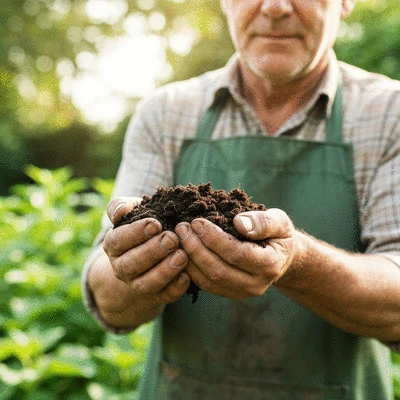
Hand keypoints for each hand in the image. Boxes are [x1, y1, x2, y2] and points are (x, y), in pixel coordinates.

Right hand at [103, 197, 189, 304]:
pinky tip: (187, 275)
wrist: (153, 249)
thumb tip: (122, 211)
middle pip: (131, 264)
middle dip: (153, 251)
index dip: (136, 233)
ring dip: (164, 271)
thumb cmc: (144, 225)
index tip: (156, 224)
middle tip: (172, 239)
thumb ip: (121, 207)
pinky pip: (164, 296)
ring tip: (182, 256)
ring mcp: (137, 284)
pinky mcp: (156, 295)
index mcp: (113, 245)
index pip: (118, 241)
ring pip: (146, 284)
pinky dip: (175, 288)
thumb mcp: (133, 211)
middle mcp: (122, 267)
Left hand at [175, 208, 296, 299]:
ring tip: (179, 237)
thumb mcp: (279, 222)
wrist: (282, 257)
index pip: (236, 254)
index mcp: (270, 264)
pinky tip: (182, 252)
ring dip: (190, 259)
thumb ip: (263, 222)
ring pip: (209, 281)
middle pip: (218, 270)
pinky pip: (206, 285)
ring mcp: (242, 292)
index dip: (213, 238)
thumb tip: (240, 224)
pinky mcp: (230, 293)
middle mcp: (256, 284)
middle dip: (195, 248)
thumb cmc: (278, 235)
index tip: (197, 222)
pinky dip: (191, 269)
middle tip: (182, 228)